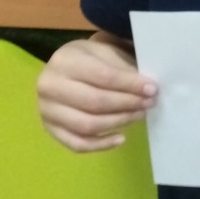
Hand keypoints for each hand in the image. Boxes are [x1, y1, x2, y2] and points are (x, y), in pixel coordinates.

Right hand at [37, 31, 156, 152]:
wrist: (68, 68)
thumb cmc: (92, 60)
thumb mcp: (107, 54)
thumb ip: (124, 71)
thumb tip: (148, 90)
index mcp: (65, 61)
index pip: (103, 76)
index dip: (130, 85)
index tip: (152, 90)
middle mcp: (49, 85)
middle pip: (94, 102)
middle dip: (127, 104)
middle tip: (148, 104)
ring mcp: (47, 110)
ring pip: (87, 125)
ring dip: (118, 123)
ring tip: (139, 115)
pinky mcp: (50, 129)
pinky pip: (77, 144)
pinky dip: (101, 145)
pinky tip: (121, 138)